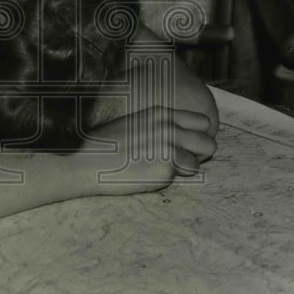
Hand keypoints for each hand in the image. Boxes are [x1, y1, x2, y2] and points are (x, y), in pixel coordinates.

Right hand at [84, 106, 216, 193]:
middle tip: (178, 161)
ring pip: (198, 163)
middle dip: (198, 154)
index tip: (186, 145)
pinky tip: (148, 175)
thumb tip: (178, 137)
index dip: (197, 136)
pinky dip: (168, 180)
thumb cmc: (104, 145)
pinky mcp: (166, 168)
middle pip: (208, 143)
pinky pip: (181, 178)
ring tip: (160, 169)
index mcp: (161, 114)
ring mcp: (169, 147)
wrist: (84, 161)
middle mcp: (168, 127)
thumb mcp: (133, 123)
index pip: (203, 122)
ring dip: (183, 170)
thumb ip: (158, 127)